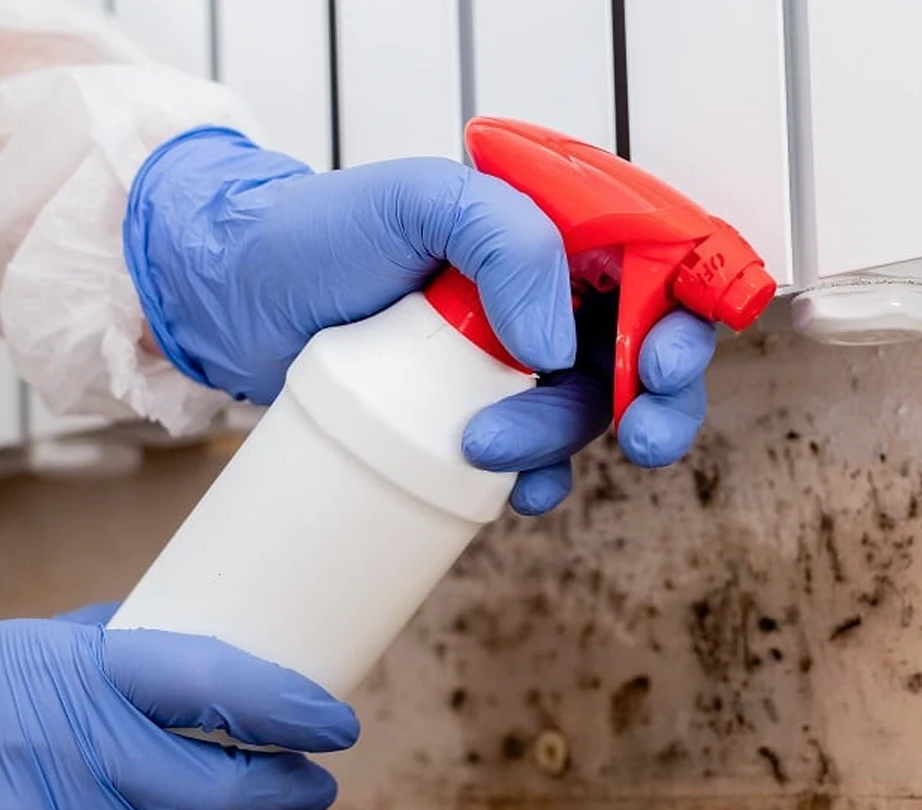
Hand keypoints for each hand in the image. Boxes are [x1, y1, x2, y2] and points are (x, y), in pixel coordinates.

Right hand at [0, 605, 358, 809]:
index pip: (215, 685)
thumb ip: (127, 649)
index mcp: (81, 673)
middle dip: (286, 795)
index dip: (291, 709)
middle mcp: (67, 752)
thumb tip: (223, 645)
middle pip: (214, 793)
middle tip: (313, 789)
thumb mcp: (39, 645)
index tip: (337, 723)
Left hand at [124, 127, 714, 514]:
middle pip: (645, 351)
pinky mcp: (481, 413)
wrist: (239, 301)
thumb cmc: (320, 233)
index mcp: (555, 230)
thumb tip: (558, 344)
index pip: (658, 266)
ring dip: (563, 443)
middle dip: (656, 401)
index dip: (683, 319)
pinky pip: (539, 459)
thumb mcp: (416, 201)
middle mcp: (548, 293)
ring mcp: (516, 359)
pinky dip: (539, 482)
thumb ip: (504, 241)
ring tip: (486, 446)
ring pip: (588, 412)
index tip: (661, 363)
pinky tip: (514, 496)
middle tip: (638, 436)